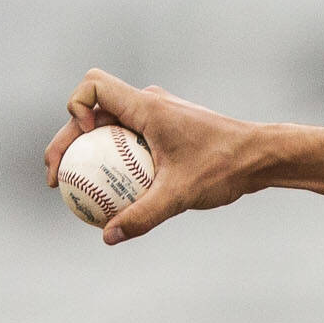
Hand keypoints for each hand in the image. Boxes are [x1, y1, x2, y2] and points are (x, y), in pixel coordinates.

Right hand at [45, 70, 263, 243]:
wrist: (265, 156)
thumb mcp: (181, 194)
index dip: (74, 107)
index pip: (93, 85)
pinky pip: (132, 138)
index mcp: (148, 106)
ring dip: (91, 150)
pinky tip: (117, 193)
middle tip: (58, 179)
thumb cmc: (226, 167)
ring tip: (79, 188)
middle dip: (68, 141)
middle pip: (93, 111)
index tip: (82, 142)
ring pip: (112, 125)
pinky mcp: (170, 128)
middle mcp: (151, 103)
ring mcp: (161, 114)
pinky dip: (117, 158)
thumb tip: (108, 237)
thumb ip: (144, 215)